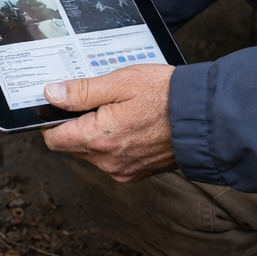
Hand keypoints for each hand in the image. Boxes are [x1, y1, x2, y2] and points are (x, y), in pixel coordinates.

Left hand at [39, 65, 175, 181]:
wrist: (205, 119)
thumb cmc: (167, 96)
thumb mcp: (121, 82)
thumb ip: (82, 91)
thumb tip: (52, 94)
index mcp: (99, 138)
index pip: (54, 139)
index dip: (52, 120)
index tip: (62, 104)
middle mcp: (107, 161)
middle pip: (72, 146)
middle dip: (78, 124)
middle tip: (100, 101)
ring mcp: (122, 170)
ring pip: (91, 153)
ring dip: (97, 134)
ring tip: (121, 111)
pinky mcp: (135, 173)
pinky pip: (111, 159)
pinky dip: (114, 144)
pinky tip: (132, 125)